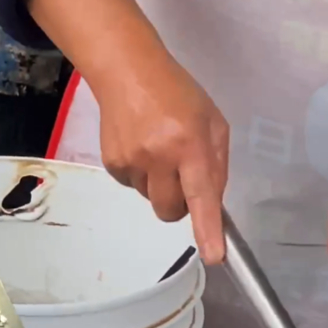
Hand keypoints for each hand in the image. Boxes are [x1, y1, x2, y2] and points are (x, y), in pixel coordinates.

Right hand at [98, 55, 230, 263]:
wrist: (127, 71)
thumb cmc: (177, 94)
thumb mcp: (212, 121)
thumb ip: (216, 163)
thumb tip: (211, 202)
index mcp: (190, 143)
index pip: (201, 194)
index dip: (208, 228)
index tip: (214, 256)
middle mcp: (158, 155)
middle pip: (170, 210)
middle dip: (180, 204)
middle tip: (182, 176)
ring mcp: (131, 160)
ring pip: (151, 199)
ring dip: (159, 185)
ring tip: (157, 150)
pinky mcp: (111, 162)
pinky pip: (132, 186)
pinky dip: (140, 175)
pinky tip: (140, 147)